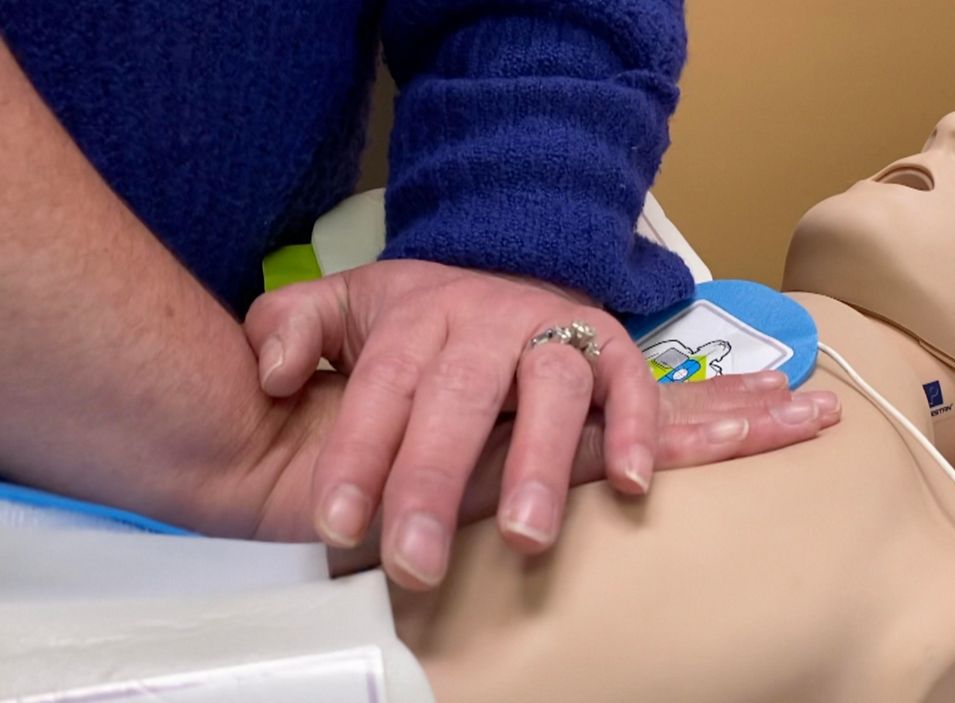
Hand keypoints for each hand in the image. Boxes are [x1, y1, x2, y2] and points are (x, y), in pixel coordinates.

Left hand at [245, 260, 839, 588]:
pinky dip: (632, 429)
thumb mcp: (345, 303)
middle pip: (460, 396)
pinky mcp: (612, 347)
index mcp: (416, 316)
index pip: (382, 384)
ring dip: (539, 462)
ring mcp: (555, 331)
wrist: (511, 258)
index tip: (337, 526)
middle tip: (416, 563)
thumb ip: (289, 327)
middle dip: (436, 480)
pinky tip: (626, 484)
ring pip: (551, 388)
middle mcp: (488, 321)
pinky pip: (630, 384)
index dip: (358, 455)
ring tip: (523, 537)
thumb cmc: (423, 314)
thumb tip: (271, 375)